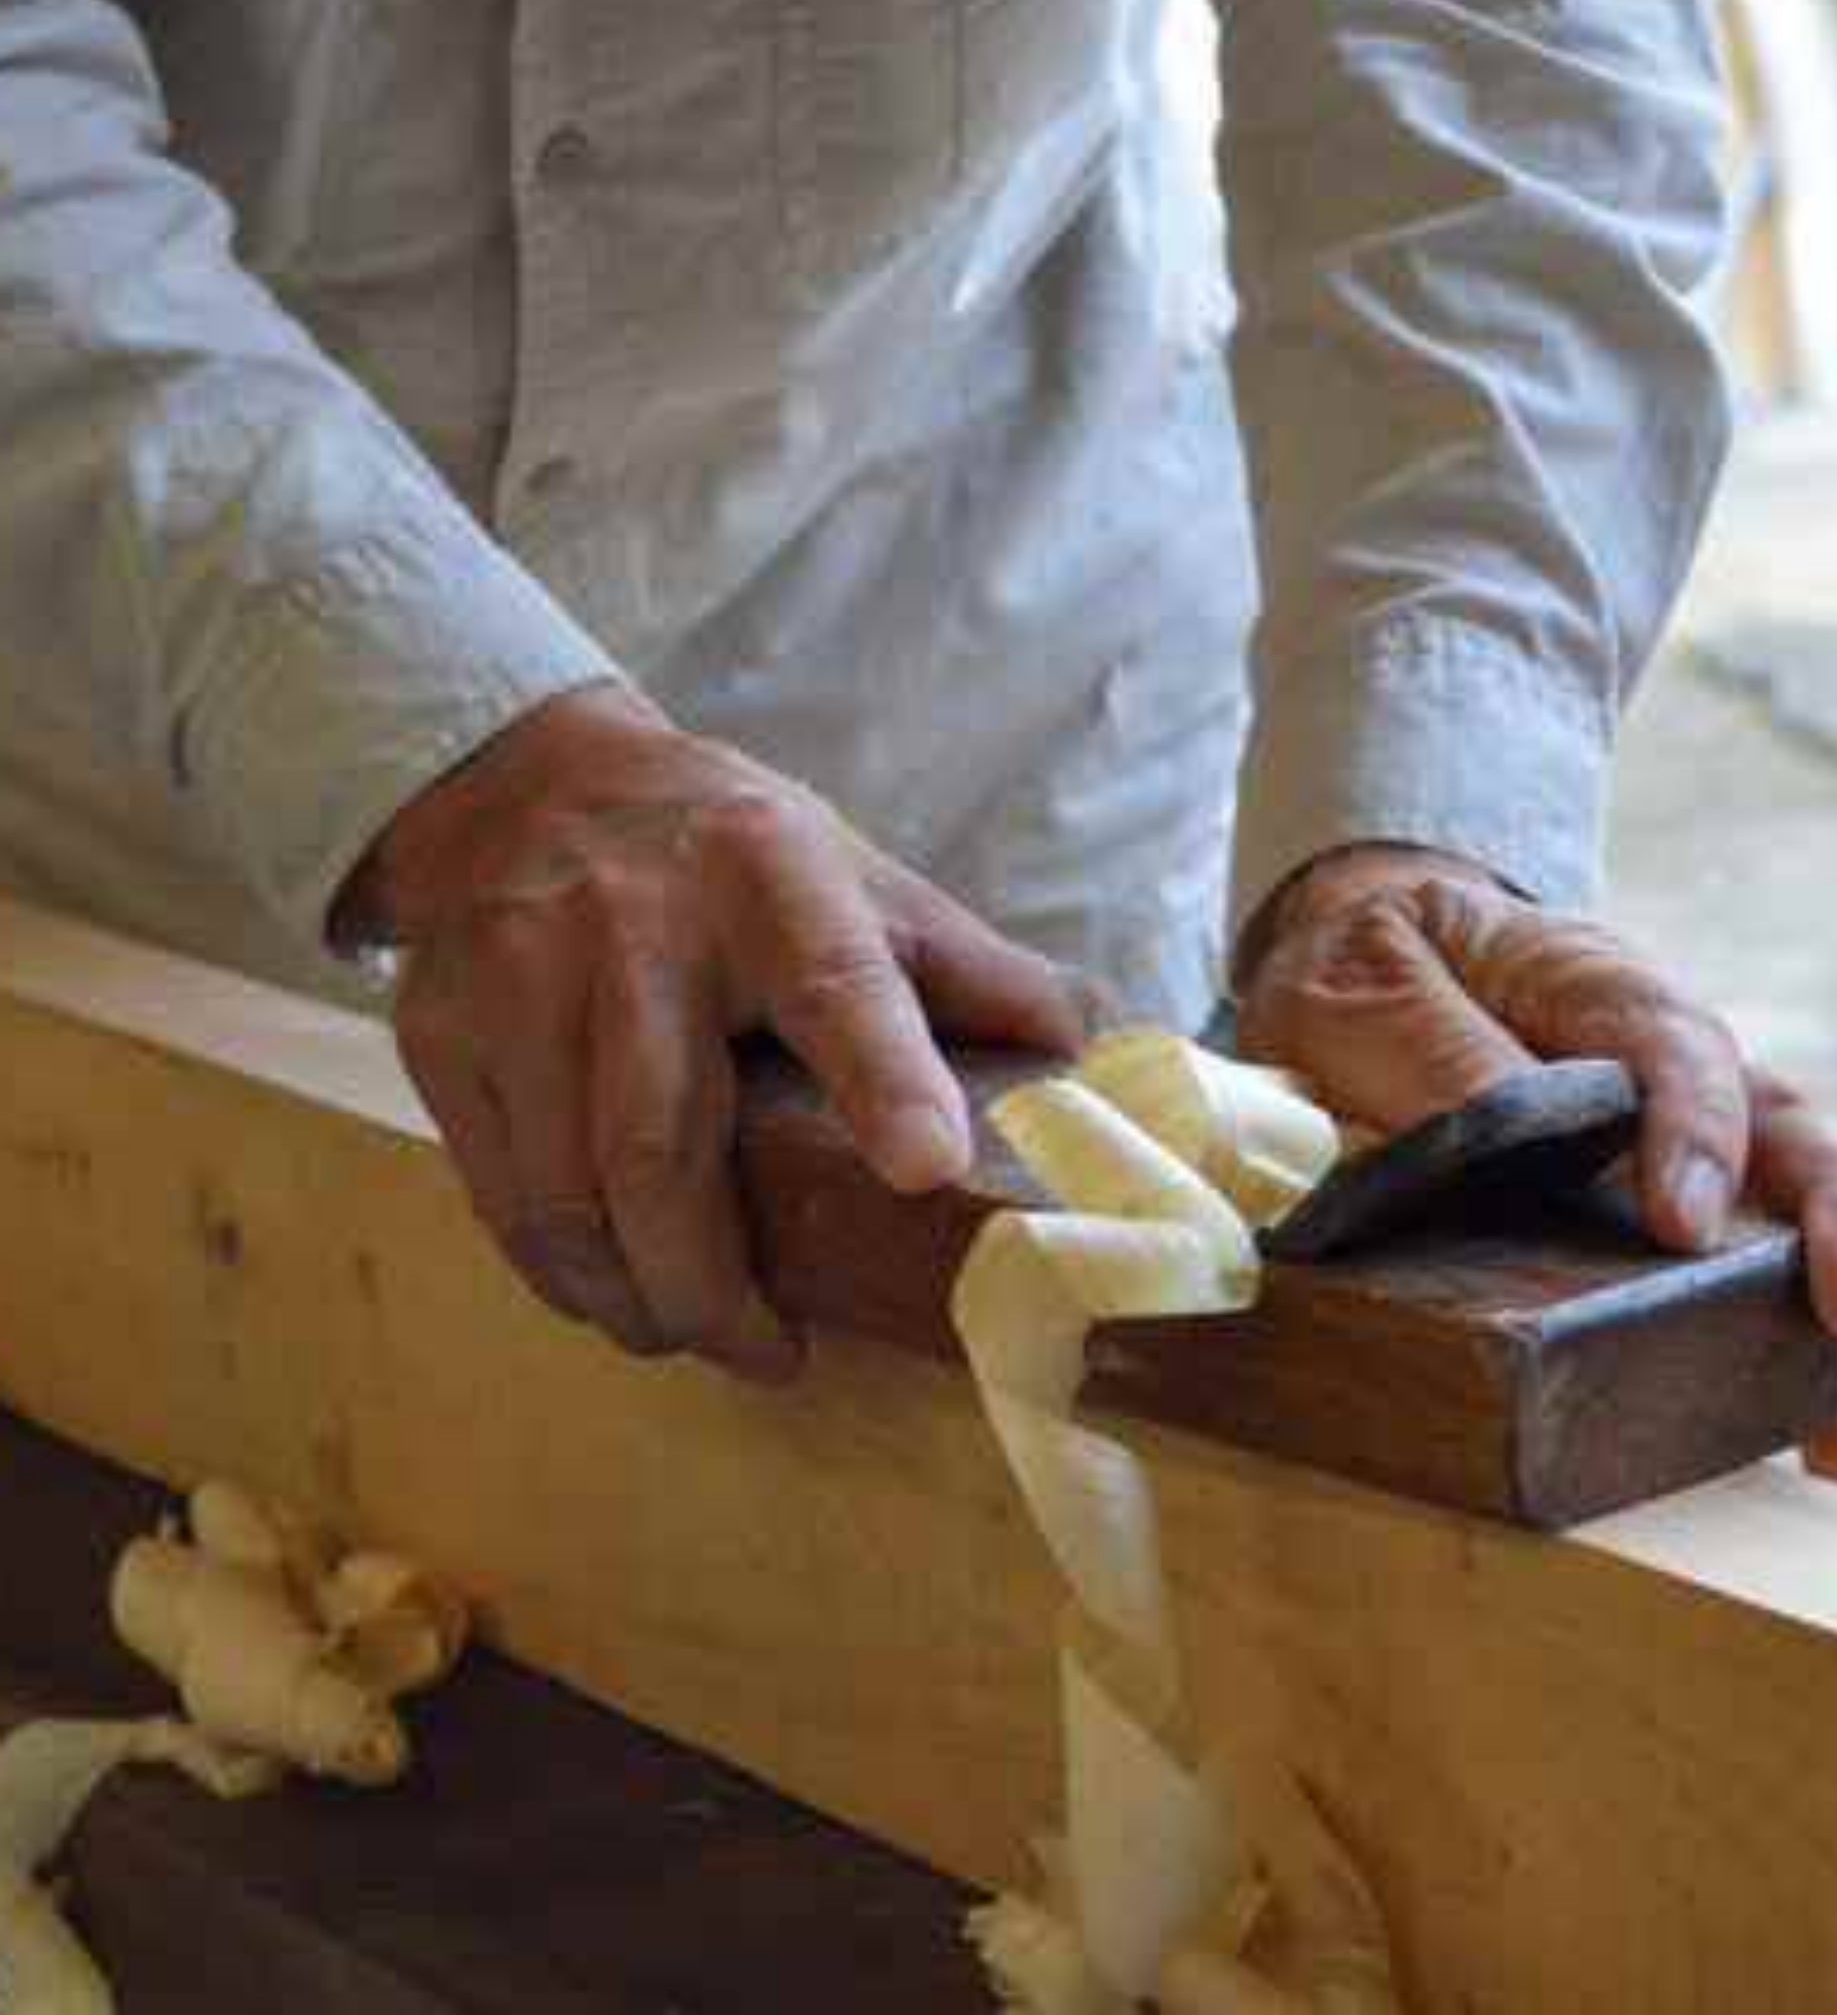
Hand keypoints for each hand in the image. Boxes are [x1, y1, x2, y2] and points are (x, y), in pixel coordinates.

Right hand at [340, 684, 1084, 1372]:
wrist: (525, 786)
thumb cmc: (729, 854)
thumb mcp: (859, 876)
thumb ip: (970, 970)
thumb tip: (1092, 1063)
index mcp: (772, 879)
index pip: (838, 984)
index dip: (886, 1080)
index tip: (926, 1169)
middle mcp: (635, 925)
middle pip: (660, 1145)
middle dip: (711, 1286)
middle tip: (768, 1355)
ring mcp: (519, 978)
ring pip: (566, 1192)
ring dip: (632, 1298)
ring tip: (686, 1332)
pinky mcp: (440, 1031)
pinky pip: (498, 1192)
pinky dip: (558, 1269)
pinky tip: (608, 1288)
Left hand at [1236, 844, 1836, 1490]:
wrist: (1357, 967)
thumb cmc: (1364, 968)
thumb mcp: (1360, 985)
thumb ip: (1425, 1046)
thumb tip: (1496, 1129)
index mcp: (1592, 985)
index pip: (1674, 1042)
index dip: (1696, 1126)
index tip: (1685, 1222)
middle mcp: (1666, 1068)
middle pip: (1789, 1130)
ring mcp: (1677, 1147)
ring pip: (1792, 1226)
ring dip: (1833, 1334)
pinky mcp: (1652, 1224)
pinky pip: (1736, 1290)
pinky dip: (1782, 1367)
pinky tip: (1814, 1453)